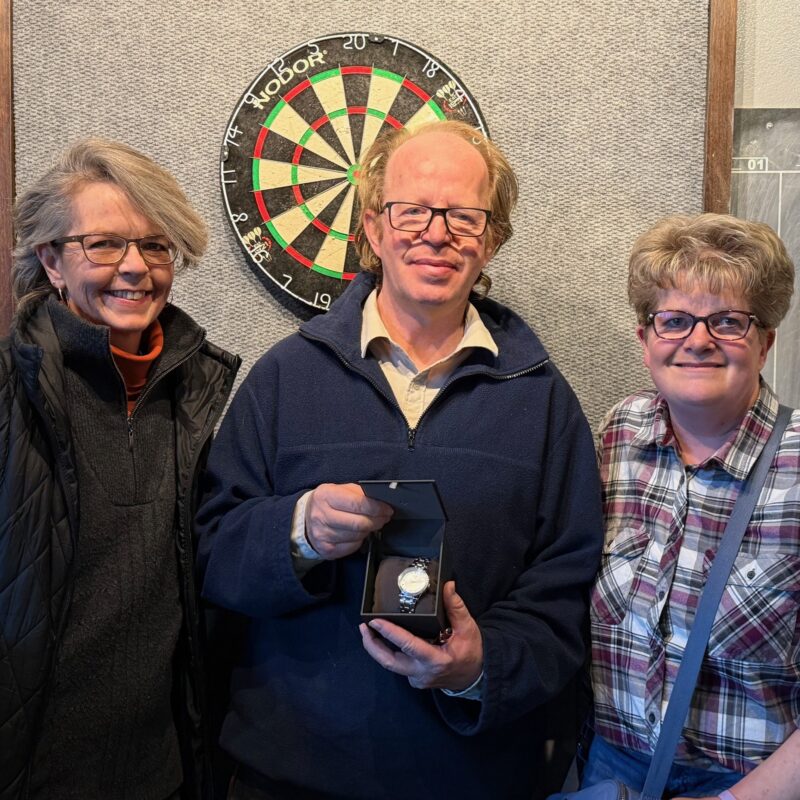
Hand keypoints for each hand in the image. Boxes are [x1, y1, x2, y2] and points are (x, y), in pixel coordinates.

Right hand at [305, 483, 392, 559]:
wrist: (306, 520)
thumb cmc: (328, 502)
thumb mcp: (339, 490)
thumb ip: (358, 493)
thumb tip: (380, 501)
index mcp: (326, 496)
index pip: (358, 503)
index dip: (377, 507)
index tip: (387, 508)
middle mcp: (322, 515)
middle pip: (359, 522)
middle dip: (377, 520)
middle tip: (384, 517)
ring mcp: (323, 534)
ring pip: (357, 535)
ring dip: (369, 530)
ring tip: (371, 523)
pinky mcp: (327, 549)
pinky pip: (352, 546)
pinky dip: (360, 540)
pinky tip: (358, 533)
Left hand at [359, 581, 482, 690]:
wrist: (476, 676)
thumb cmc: (472, 651)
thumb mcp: (468, 628)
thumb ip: (456, 607)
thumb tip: (448, 585)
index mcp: (436, 660)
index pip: (407, 645)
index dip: (389, 632)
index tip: (374, 621)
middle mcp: (422, 673)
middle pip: (389, 661)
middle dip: (372, 645)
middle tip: (363, 627)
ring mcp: (417, 679)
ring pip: (391, 665)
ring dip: (376, 648)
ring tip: (367, 630)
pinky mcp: (415, 679)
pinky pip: (397, 666)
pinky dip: (388, 652)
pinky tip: (382, 639)